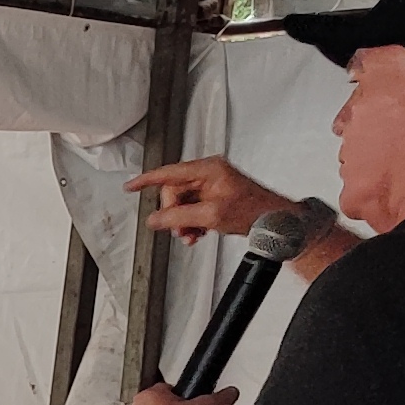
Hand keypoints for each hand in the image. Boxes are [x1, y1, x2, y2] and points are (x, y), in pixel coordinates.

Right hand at [125, 155, 292, 245]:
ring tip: (190, 235)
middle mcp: (209, 173)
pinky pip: (193, 208)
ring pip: (183, 203)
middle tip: (178, 229)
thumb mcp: (210, 216)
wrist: (273, 221)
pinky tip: (197, 233)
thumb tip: (155, 219)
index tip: (131, 186)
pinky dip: (191, 223)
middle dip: (173, 214)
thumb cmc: (253, 210)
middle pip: (174, 192)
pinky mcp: (216, 197)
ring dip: (182, 222)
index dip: (146, 180)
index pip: (169, 173)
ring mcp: (213, 185)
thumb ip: (178, 217)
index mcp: (208, 169)